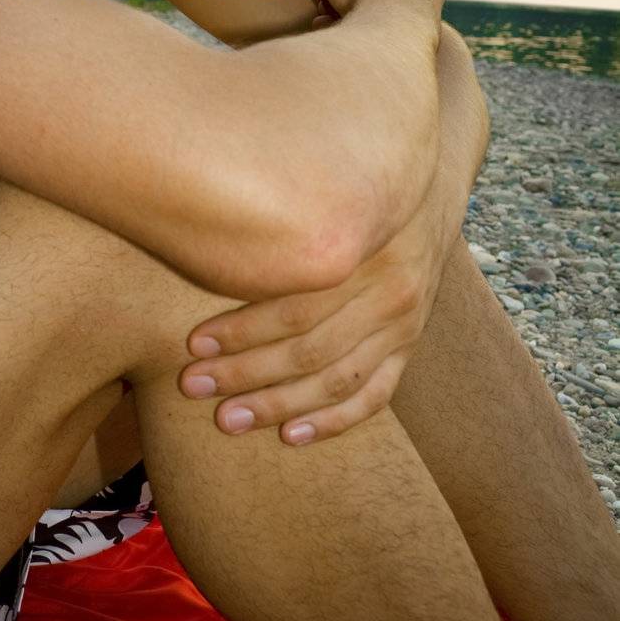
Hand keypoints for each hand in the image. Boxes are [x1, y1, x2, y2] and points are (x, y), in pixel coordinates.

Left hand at [179, 194, 455, 444]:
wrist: (426, 186)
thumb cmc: (350, 188)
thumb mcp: (324, 192)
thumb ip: (283, 220)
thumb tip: (210, 234)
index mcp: (364, 253)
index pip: (295, 306)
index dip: (241, 330)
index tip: (194, 343)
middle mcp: (388, 293)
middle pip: (309, 348)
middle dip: (246, 372)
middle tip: (195, 385)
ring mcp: (404, 324)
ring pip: (337, 379)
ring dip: (279, 404)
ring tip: (228, 417)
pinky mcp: (410, 344)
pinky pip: (373, 394)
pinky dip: (333, 420)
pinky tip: (292, 434)